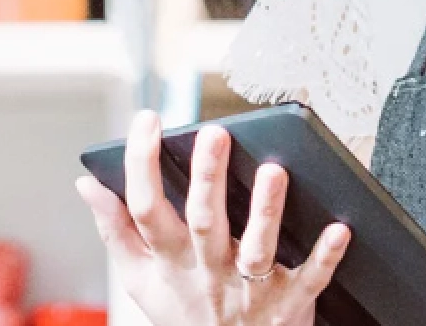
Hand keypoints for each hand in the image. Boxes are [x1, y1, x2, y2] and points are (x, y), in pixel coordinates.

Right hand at [77, 110, 352, 325]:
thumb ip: (115, 231)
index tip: (147, 119)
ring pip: (258, 248)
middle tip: (214, 134)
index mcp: (170, 260)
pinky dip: (325, 256)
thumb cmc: (186, 312)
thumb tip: (86, 183)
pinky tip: (339, 228)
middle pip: (204, 222)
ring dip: (267, 210)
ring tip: (274, 171)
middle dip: (207, 178)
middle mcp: (208, 272)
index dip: (141, 163)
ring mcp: (250, 289)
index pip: (146, 208)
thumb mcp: (141, 279)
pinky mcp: (289, 303)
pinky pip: (310, 279)